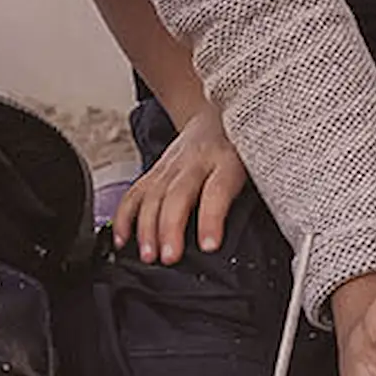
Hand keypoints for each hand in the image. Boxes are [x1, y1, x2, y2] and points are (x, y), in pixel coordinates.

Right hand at [111, 108, 248, 263]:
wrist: (215, 118)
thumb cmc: (238, 153)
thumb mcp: (252, 168)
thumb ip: (246, 198)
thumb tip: (242, 240)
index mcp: (226, 162)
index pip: (218, 190)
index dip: (211, 218)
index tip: (209, 246)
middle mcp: (195, 161)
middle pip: (178, 194)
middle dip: (170, 227)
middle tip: (169, 257)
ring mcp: (171, 164)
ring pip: (153, 195)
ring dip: (146, 228)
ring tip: (147, 256)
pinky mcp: (154, 170)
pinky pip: (135, 193)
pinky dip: (125, 217)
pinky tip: (123, 240)